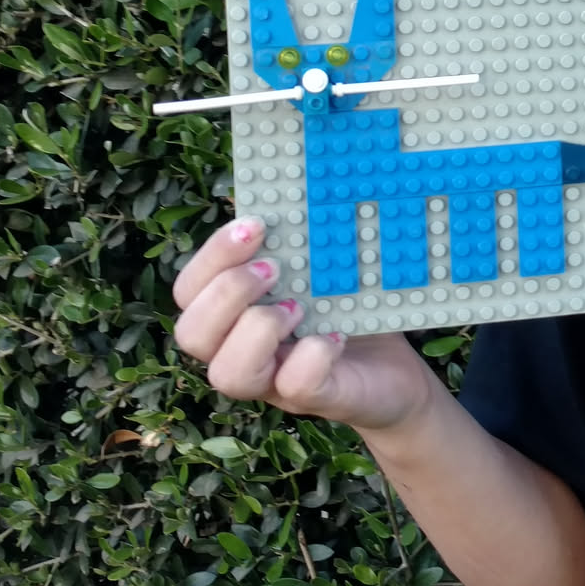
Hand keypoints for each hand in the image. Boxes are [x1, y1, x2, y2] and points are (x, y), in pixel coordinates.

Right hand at [170, 217, 443, 435]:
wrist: (395, 374)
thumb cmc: (346, 313)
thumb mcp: (319, 273)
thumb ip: (296, 245)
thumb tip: (298, 186)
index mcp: (233, 316)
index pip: (189, 291)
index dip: (211, 258)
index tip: (254, 225)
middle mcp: (241, 353)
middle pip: (192, 335)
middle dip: (227, 293)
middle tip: (274, 268)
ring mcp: (274, 383)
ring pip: (227, 374)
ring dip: (258, 331)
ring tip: (298, 308)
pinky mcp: (316, 400)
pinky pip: (294, 386)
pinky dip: (312, 357)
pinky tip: (336, 335)